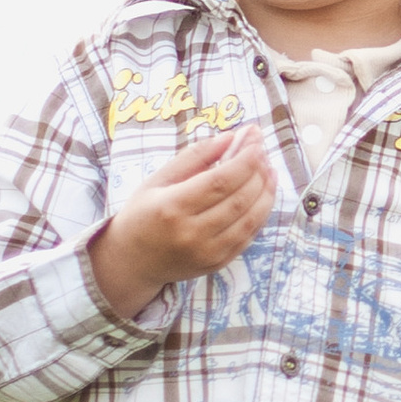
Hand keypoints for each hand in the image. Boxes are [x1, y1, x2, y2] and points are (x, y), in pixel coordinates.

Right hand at [89, 127, 276, 323]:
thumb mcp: (158, 179)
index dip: (244, 160)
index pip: (220, 181)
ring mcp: (207, 253)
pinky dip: (261, 213)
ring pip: (250, 219)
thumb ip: (194, 157)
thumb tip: (230, 137)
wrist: (132, 262)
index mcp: (172, 207)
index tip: (256, 141)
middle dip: (258, 171)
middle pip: (239, 199)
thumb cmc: (142, 214)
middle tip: (263, 151)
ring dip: (266, 192)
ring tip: (269, 170)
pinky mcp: (218, 264)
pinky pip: (249, 237)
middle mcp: (191, 233)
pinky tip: (264, 194)